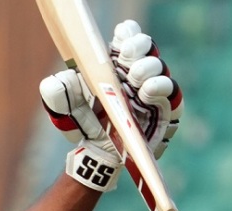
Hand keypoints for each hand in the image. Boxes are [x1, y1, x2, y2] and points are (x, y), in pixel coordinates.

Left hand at [38, 20, 182, 191]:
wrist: (95, 154)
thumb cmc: (83, 123)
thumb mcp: (64, 109)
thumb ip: (58, 93)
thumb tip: (58, 80)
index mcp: (116, 63)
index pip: (129, 38)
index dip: (128, 34)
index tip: (119, 39)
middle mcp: (137, 73)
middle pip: (147, 49)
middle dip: (139, 48)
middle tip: (126, 58)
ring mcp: (154, 91)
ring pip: (161, 70)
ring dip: (150, 70)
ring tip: (136, 78)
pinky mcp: (166, 112)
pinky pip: (173, 97)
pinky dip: (161, 91)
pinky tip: (148, 92)